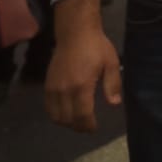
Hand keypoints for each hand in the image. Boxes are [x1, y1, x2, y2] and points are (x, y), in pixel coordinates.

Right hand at [45, 0, 121, 132]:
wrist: (75, 33)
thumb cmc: (96, 46)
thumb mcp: (111, 63)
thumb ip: (112, 85)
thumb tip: (114, 104)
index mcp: (82, 86)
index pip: (82, 115)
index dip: (88, 126)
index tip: (94, 128)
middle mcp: (65, 90)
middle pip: (68, 119)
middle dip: (78, 126)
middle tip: (87, 126)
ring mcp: (53, 88)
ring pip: (56, 116)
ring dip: (66, 122)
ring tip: (78, 120)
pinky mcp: (47, 85)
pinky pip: (48, 107)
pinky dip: (56, 114)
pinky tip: (66, 111)